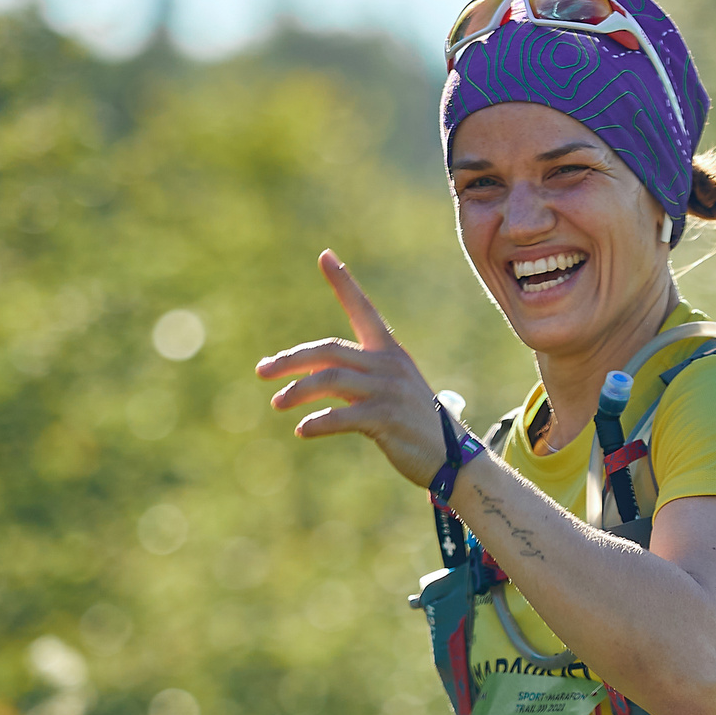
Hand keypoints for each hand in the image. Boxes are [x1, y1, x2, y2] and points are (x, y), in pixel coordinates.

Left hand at [256, 251, 447, 487]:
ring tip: (278, 404)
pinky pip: (342, 416)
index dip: (344, 283)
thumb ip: (355, 378)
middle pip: (329, 351)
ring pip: (330, 380)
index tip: (325, 256)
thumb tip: (308, 376)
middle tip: (262, 371)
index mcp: (390, 353)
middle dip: (291, 360)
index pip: (364, 310)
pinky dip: (317, 423)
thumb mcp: (388, 391)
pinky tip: (303, 430)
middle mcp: (389, 365)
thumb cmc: (414, 424)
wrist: (454, 458)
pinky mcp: (387, 419)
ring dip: (297, 392)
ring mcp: (389, 391)